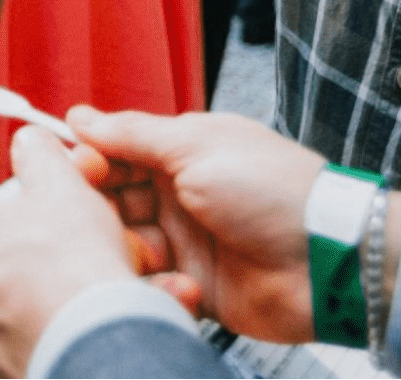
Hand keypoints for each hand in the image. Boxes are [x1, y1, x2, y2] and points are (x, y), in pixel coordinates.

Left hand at [0, 127, 140, 378]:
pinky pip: (15, 346)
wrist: (92, 340)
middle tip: (75, 264)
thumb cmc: (72, 261)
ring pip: (5, 310)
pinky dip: (39, 337)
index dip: (30, 222)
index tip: (59, 229)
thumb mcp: (61, 183)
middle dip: (34, 266)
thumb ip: (38, 152)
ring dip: (37, 303)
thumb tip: (30, 139)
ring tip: (78, 299)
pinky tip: (69, 328)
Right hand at [73, 107, 322, 342]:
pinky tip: (171, 279)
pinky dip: (151, 283)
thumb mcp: (196, 147)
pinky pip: (148, 284)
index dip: (89, 158)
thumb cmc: (274, 191)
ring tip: (143, 252)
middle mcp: (177, 194)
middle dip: (96, 207)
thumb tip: (80, 116)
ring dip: (123, 247)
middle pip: (111, 198)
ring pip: (122, 243)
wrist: (327, 261)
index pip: (115, 151)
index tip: (73, 167)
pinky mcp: (190, 284)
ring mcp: (183, 241)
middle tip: (94, 215)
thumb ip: (133, 134)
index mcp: (181, 153)